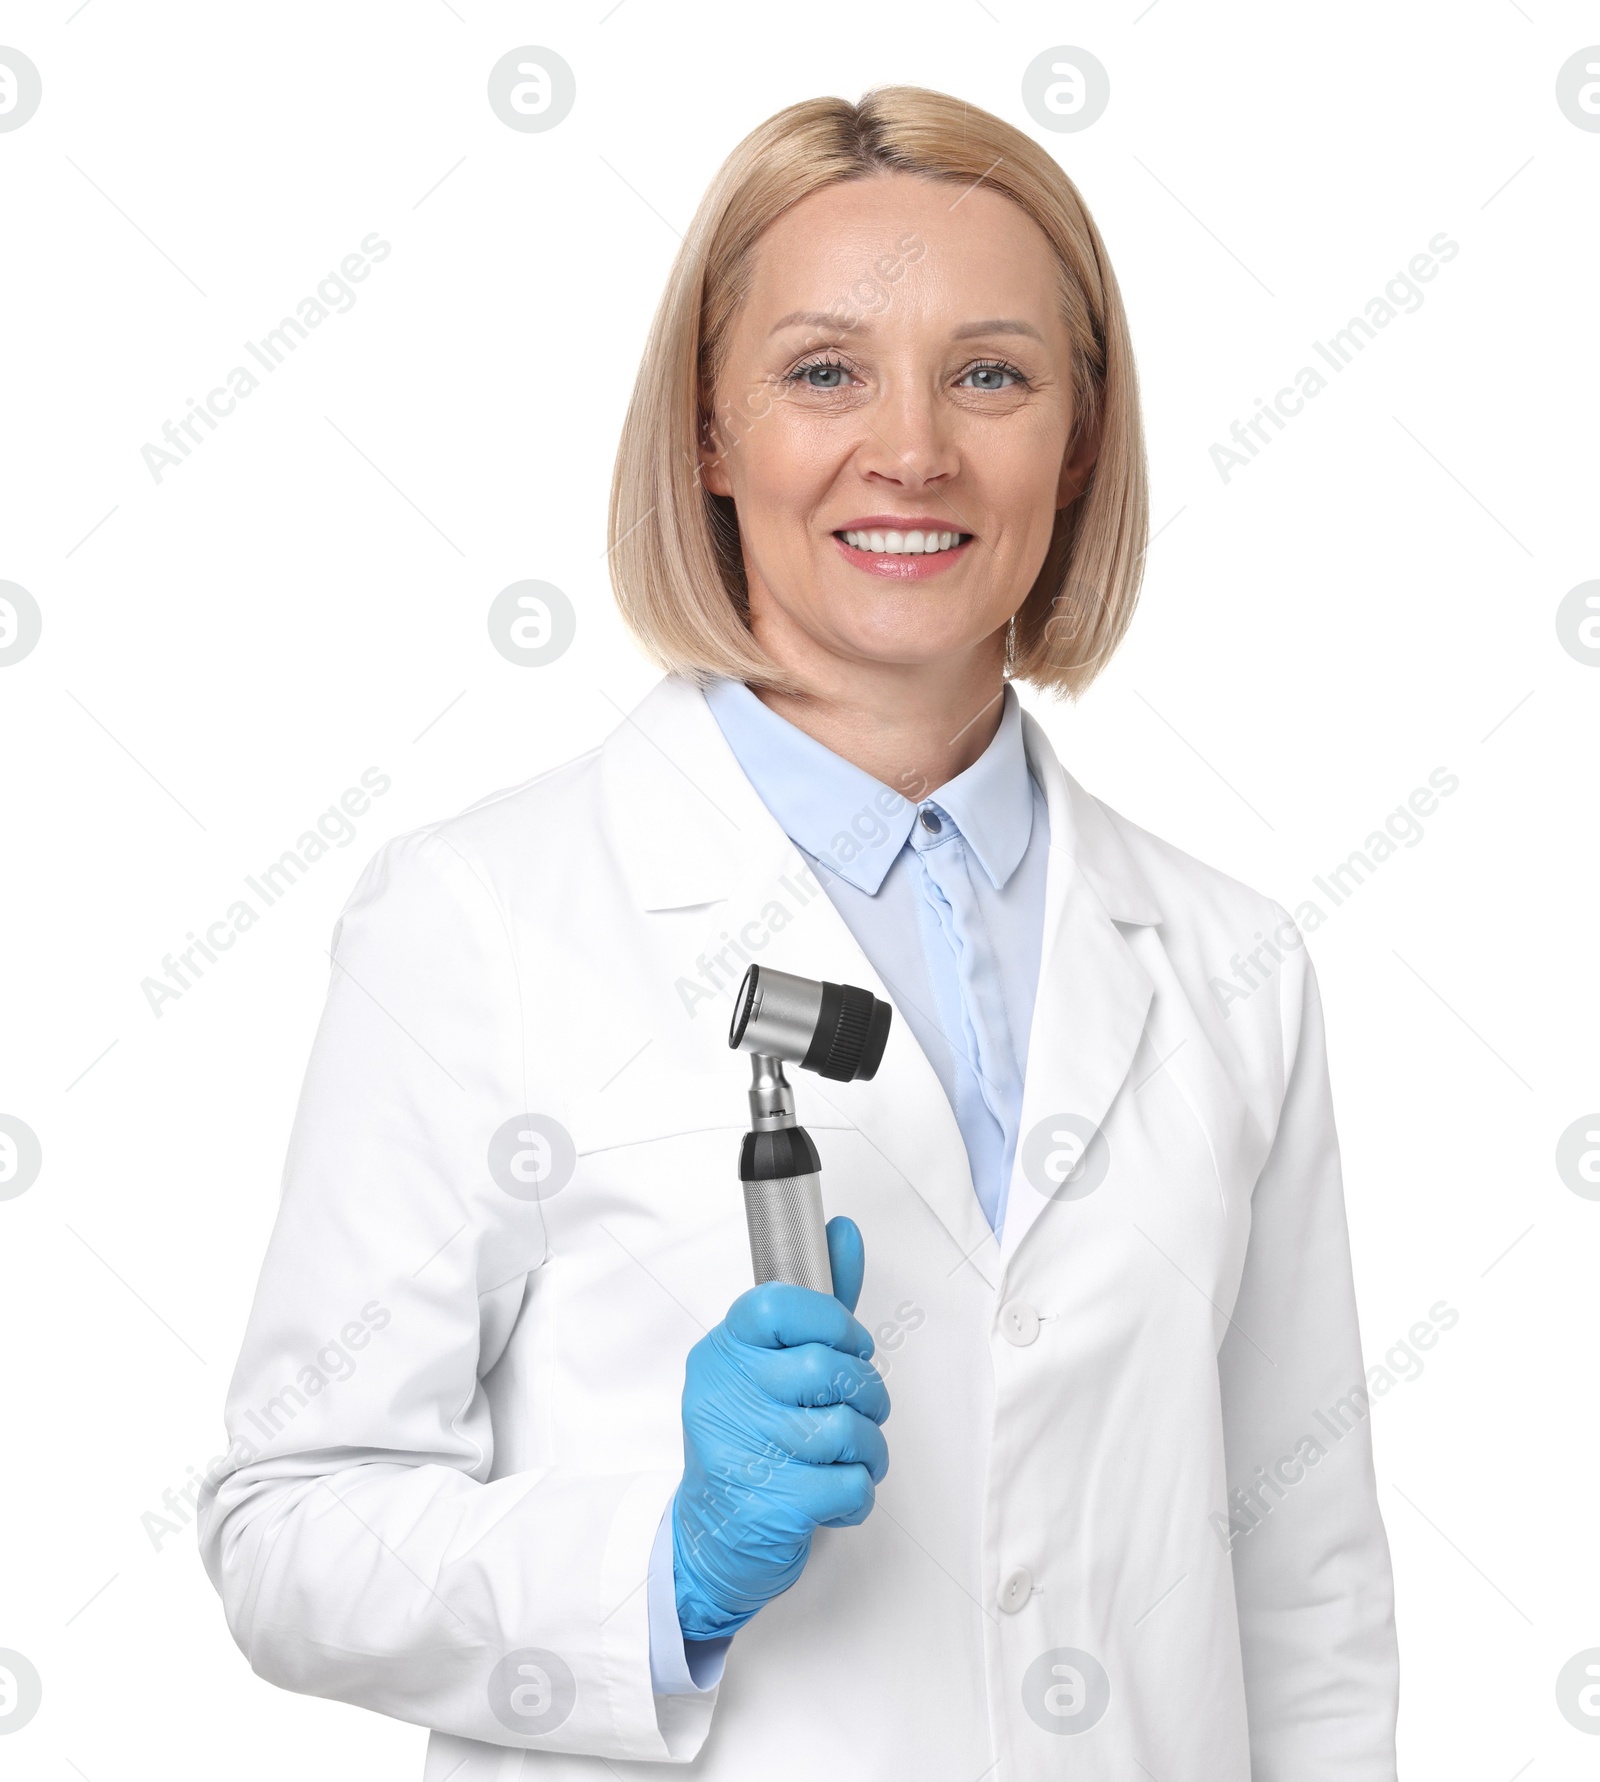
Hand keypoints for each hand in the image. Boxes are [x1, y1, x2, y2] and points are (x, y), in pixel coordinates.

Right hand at [671, 1216, 890, 1640]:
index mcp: (723, 1352)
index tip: (846, 1344)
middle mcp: (726, 1395)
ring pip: (848, 1428)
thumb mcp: (769, 1367)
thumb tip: (844, 1232)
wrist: (709, 1538)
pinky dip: (859, 1491)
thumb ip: (815, 1305)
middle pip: (827, 1368)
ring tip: (850, 1456)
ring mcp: (745, 1450)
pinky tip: (836, 1493)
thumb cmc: (749, 1441)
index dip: (832, 1322)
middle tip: (860, 1408)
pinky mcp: (771, 1505)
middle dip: (866, 1392)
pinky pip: (851, 1484)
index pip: (779, 1305)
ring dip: (869, 1447)